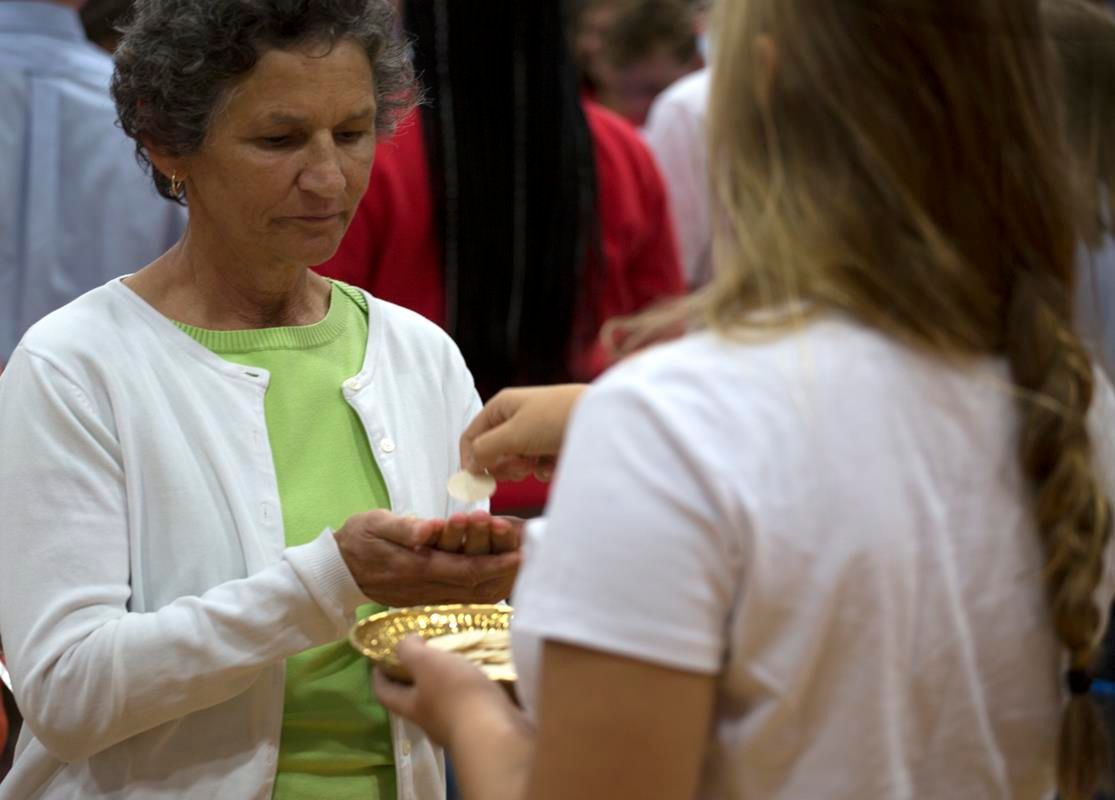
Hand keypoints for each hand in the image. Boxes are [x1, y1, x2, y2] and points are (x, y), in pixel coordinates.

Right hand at [334, 510, 520, 605]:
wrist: (336, 570)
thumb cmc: (358, 539)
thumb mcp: (376, 523)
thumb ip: (405, 528)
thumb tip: (430, 530)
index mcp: (415, 568)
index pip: (464, 570)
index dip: (494, 564)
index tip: (519, 555)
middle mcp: (424, 589)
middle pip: (474, 587)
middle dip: (504, 574)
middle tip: (531, 559)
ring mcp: (425, 598)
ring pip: (471, 596)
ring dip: (498, 582)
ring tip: (522, 567)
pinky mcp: (425, 601)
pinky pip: (461, 599)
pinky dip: (484, 589)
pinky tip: (500, 579)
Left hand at [374, 636, 523, 746]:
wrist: (497, 733)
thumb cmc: (455, 695)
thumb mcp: (427, 664)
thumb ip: (410, 651)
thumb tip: (405, 643)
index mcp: (412, 706)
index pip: (384, 693)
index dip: (379, 677)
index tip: (379, 660)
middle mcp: (431, 721)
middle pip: (416, 699)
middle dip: (418, 677)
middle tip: (427, 652)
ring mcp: (458, 726)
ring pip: (447, 701)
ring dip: (451, 682)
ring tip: (461, 658)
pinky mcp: (483, 726)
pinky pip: (474, 704)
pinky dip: (475, 689)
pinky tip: (485, 674)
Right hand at [460, 385, 587, 480]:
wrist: (604, 420)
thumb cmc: (554, 419)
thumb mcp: (513, 434)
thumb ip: (485, 450)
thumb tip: (468, 466)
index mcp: (502, 406)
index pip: (472, 435)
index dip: (470, 459)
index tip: (474, 483)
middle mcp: (517, 417)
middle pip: (493, 451)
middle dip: (502, 465)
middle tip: (517, 470)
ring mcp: (536, 432)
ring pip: (515, 461)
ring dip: (523, 468)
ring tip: (537, 463)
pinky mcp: (554, 445)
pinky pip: (538, 465)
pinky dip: (543, 468)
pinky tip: (555, 463)